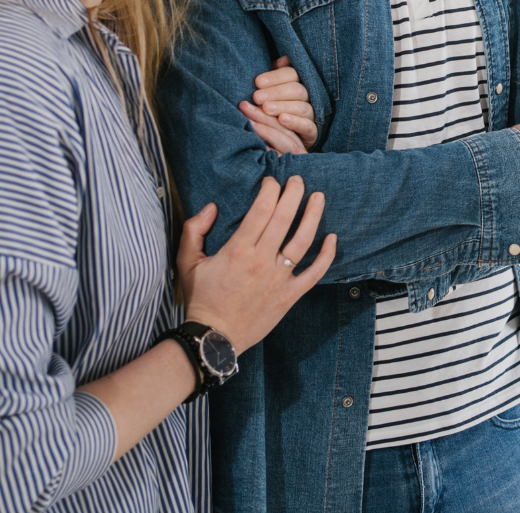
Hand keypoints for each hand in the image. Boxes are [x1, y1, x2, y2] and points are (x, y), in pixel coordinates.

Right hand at [178, 176, 335, 350]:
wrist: (214, 338)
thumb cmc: (201, 299)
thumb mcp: (187, 262)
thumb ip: (194, 230)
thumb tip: (211, 206)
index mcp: (238, 250)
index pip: (261, 210)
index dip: (270, 190)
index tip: (272, 181)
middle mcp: (261, 261)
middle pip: (284, 218)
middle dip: (293, 194)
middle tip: (298, 180)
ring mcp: (278, 279)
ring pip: (303, 241)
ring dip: (313, 216)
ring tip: (319, 197)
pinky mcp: (290, 295)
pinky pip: (314, 273)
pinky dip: (326, 256)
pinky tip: (333, 238)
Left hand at [240, 56, 315, 154]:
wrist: (280, 140)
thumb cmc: (272, 109)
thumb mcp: (270, 91)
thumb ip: (275, 75)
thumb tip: (283, 60)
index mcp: (299, 84)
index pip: (292, 74)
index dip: (275, 77)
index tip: (257, 82)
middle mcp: (309, 98)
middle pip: (297, 90)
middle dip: (276, 92)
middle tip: (257, 97)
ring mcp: (312, 115)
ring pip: (302, 107)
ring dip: (284, 106)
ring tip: (267, 109)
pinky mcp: (312, 133)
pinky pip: (308, 126)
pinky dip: (296, 122)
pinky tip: (282, 120)